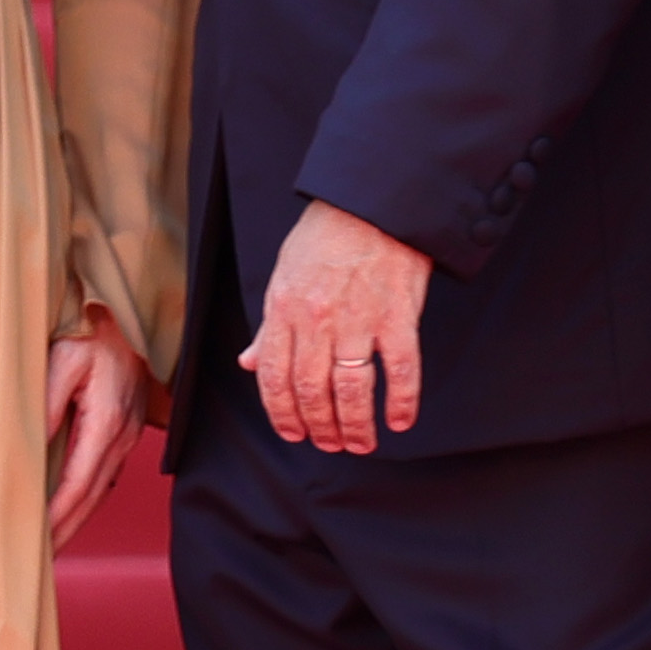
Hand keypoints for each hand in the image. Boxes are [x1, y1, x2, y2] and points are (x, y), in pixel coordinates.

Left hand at [43, 322, 152, 548]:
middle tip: (39, 560)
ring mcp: (130, 434)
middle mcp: (123, 435)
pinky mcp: (127, 429)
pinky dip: (88, 498)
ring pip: (102, 489)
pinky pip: (106, 473)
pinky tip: (72, 507)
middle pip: (94, 497)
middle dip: (67, 530)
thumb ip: (45, 405)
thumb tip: (29, 447)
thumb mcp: (59, 362)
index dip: (57, 517)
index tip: (36, 542)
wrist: (128, 314)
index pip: (78, 484)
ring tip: (51, 542)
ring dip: (78, 518)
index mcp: (106, 422)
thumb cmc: (90, 332)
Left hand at [240, 200, 432, 453]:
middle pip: (312, 391)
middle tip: (331, 445)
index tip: (295, 433)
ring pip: (351, 389)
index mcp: (284, 311)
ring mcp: (359, 320)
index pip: (274, 377)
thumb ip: (269, 325)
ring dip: (355, 425)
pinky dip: (401, 401)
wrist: (374, 204)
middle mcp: (317, 321)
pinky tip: (399, 421)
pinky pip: (400, 369)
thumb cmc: (328, 236)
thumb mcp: (284, 274)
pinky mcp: (398, 316)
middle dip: (320, 427)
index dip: (283, 414)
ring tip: (361, 443)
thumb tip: (249, 362)